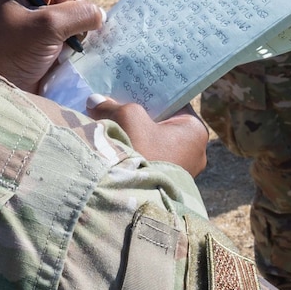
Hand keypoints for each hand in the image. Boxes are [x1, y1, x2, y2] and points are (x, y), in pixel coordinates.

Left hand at [0, 0, 104, 92]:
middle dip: (73, 14)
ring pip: (81, 12)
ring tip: (60, 46)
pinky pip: (80, 29)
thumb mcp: (46, 26)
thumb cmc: (14, 52)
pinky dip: (78, 41)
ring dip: (77, 31)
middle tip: (56, 33)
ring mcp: (46, 17)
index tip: (52, 14)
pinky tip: (67, 53)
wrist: (2, 88)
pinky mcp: (55, 36)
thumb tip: (101, 15)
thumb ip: (79, 14)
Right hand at [89, 98, 209, 175]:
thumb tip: (94, 100)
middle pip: (164, 124)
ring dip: (137, 136)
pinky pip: (152, 160)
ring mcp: (183, 171)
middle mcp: (196, 151)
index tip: (134, 89)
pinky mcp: (166, 184)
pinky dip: (138, 153)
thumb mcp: (127, 118)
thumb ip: (112, 105)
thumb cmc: (140, 151)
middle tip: (120, 105)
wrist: (133, 200)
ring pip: (156, 143)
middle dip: (142, 116)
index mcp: (195, 131)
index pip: (175, 103)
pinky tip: (119, 148)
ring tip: (115, 126)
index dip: (153, 94)